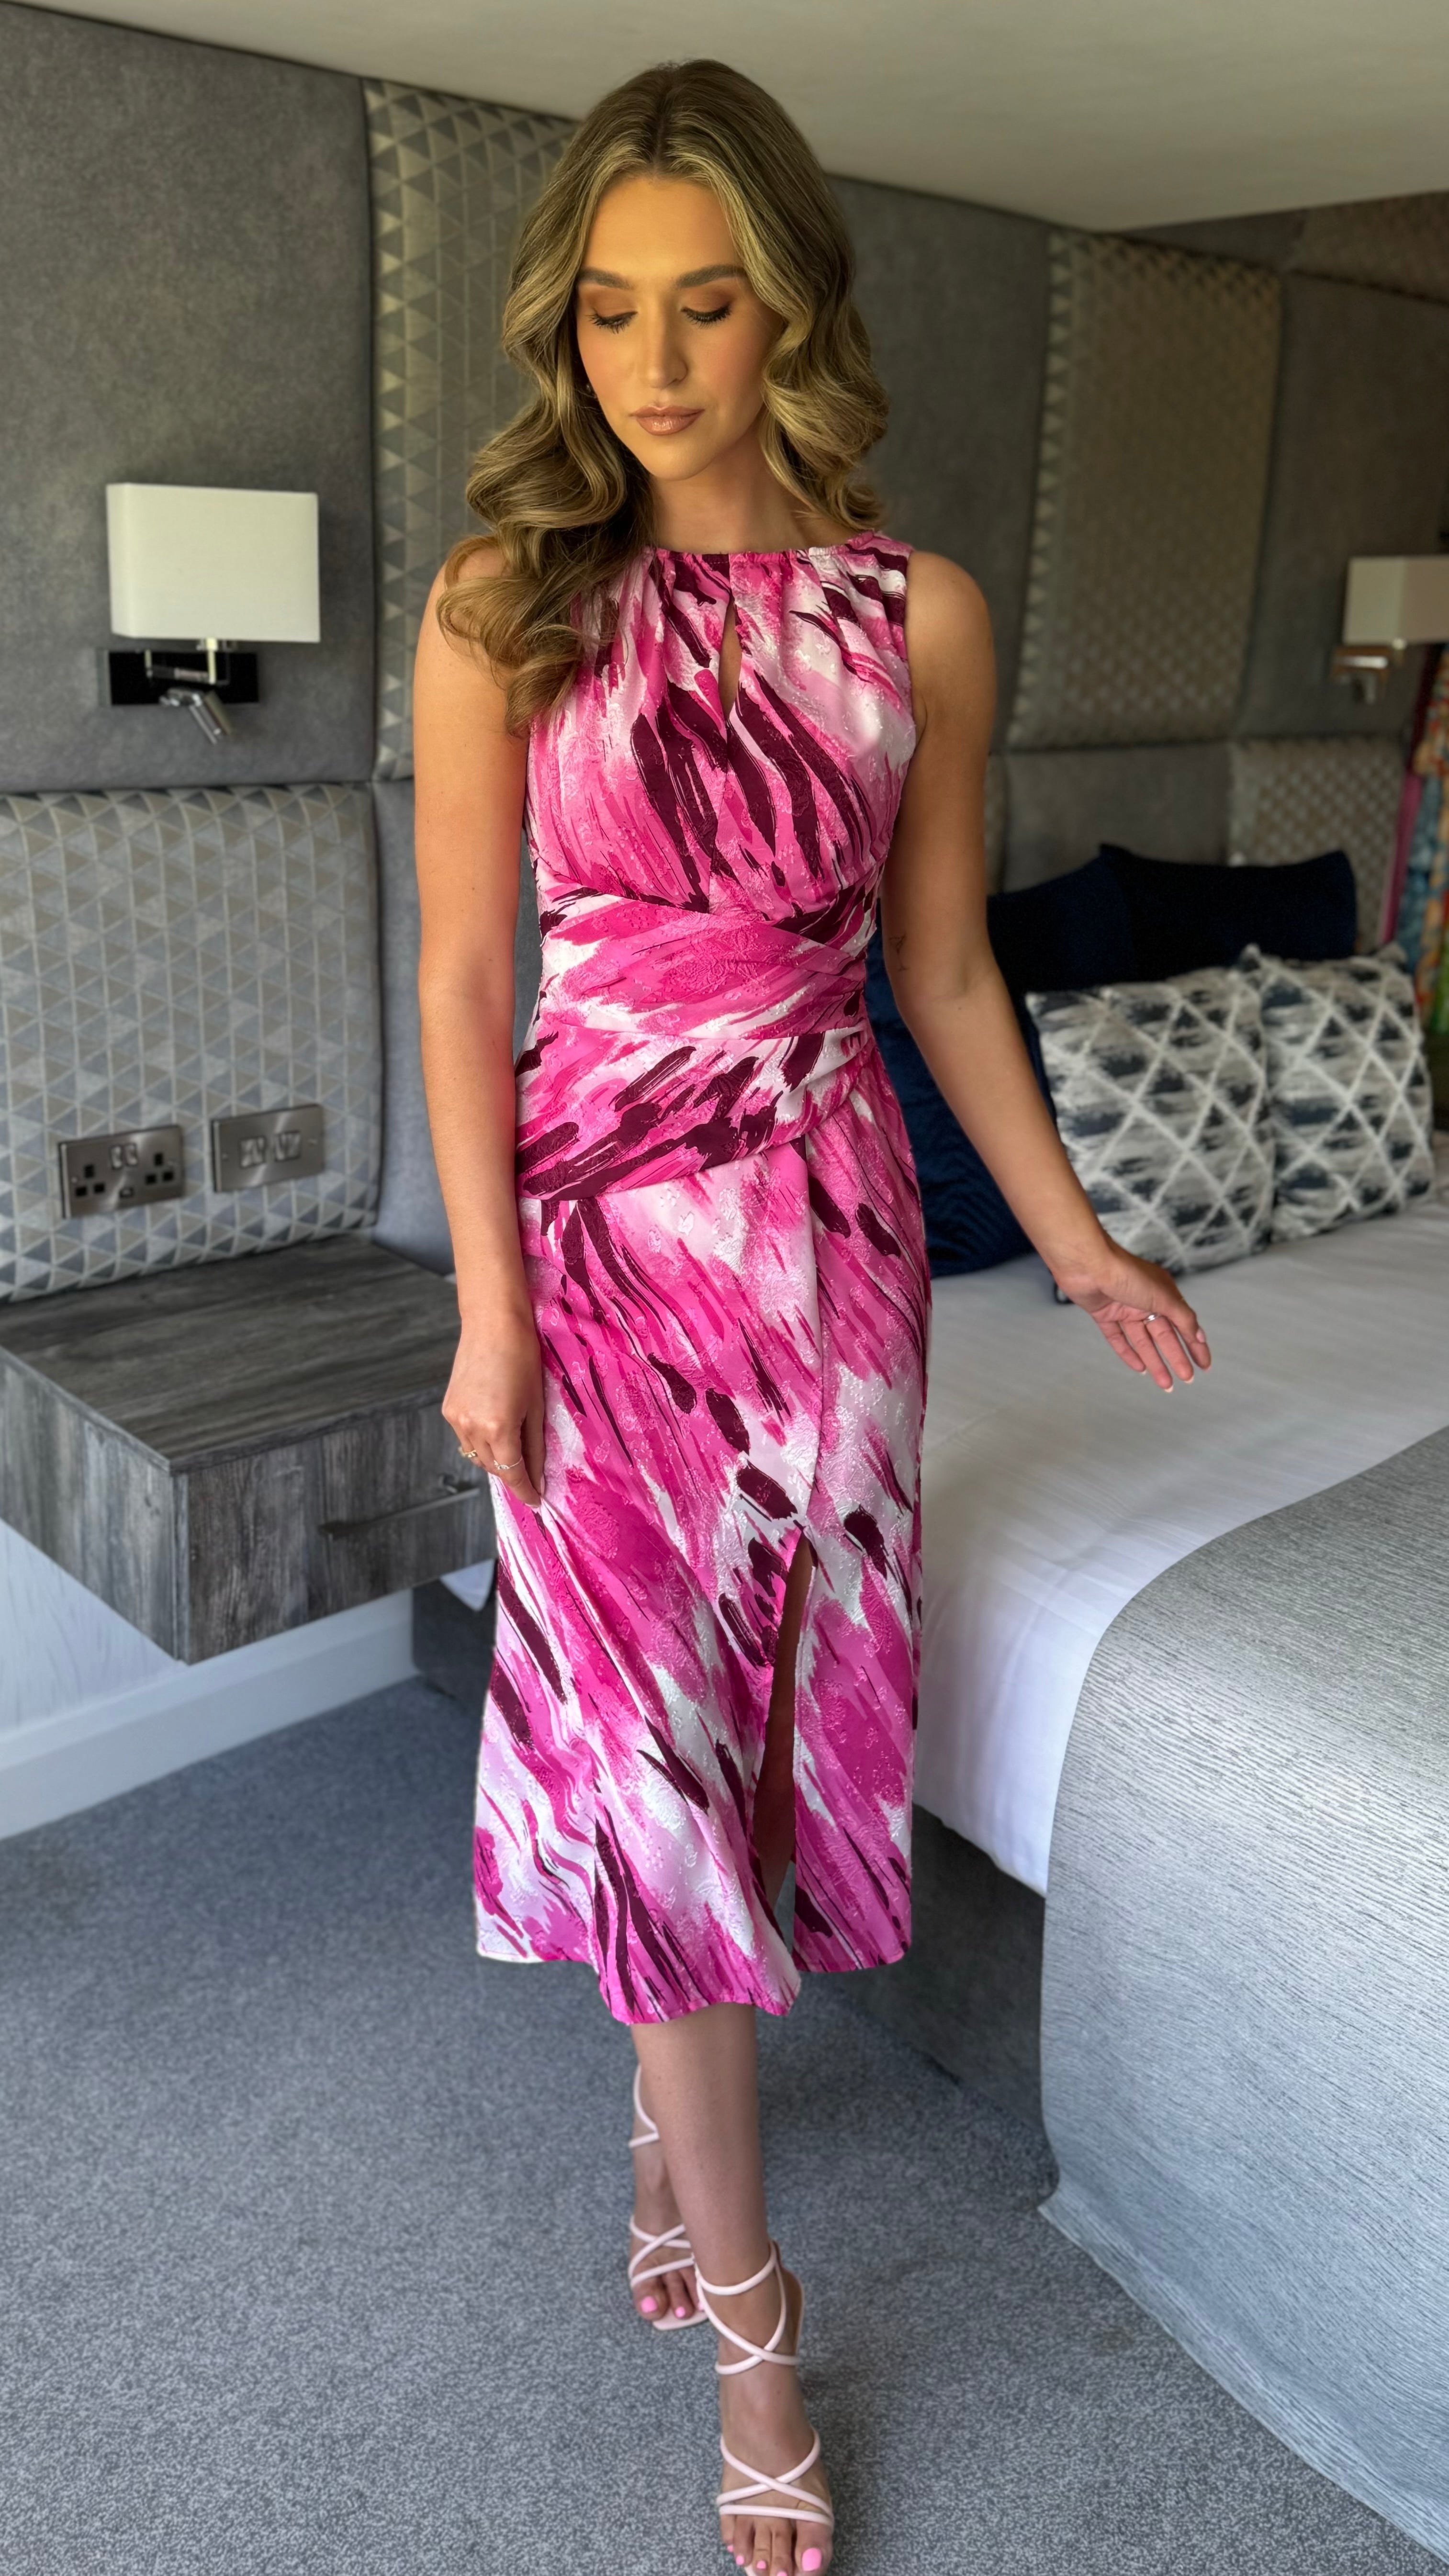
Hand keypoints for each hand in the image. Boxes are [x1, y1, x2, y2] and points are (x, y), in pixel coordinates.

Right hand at [442, 1310, 546, 1508]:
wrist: (493, 1325)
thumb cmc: (523, 1359)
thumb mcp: (537, 1405)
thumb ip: (536, 1446)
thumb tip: (538, 1477)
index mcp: (499, 1428)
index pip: (512, 1474)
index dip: (525, 1491)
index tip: (537, 1502)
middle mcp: (472, 1427)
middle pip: (493, 1468)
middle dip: (512, 1475)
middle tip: (531, 1473)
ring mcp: (456, 1418)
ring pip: (477, 1455)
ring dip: (496, 1459)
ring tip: (514, 1446)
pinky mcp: (449, 1408)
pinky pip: (466, 1438)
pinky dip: (482, 1441)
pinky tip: (495, 1426)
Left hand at [1053, 1236, 1210, 1390]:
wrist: (1088, 1263)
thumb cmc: (1127, 1273)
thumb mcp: (1163, 1297)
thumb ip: (1183, 1318)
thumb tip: (1199, 1335)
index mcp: (1164, 1293)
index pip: (1184, 1324)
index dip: (1195, 1344)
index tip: (1204, 1364)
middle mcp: (1145, 1301)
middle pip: (1164, 1336)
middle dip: (1176, 1357)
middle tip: (1186, 1378)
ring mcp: (1124, 1308)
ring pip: (1142, 1340)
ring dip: (1155, 1361)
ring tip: (1166, 1383)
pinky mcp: (1104, 1313)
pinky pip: (1117, 1337)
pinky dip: (1128, 1353)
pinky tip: (1139, 1368)